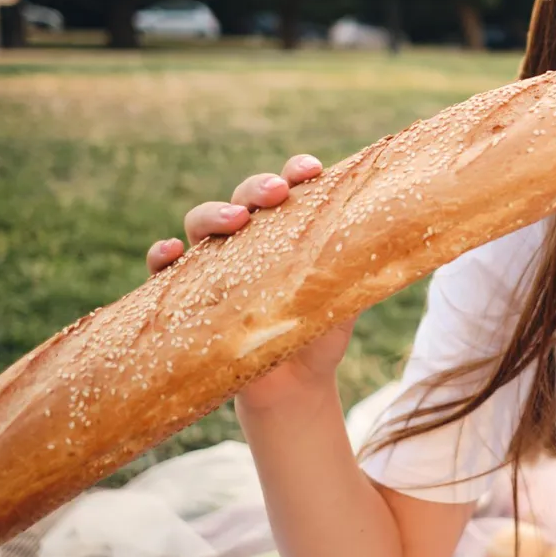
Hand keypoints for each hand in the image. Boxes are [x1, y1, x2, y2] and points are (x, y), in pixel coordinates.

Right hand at [146, 154, 356, 410]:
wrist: (294, 385)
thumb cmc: (321, 331)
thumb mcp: (346, 296)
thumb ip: (358, 266)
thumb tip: (393, 237)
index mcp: (289, 227)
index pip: (290, 186)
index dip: (297, 171)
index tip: (311, 171)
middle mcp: (250, 237)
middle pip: (245, 197)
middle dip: (258, 187)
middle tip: (276, 193)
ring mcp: (217, 262)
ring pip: (203, 222)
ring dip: (214, 213)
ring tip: (235, 220)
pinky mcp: (190, 294)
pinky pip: (166, 270)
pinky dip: (162, 255)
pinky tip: (170, 251)